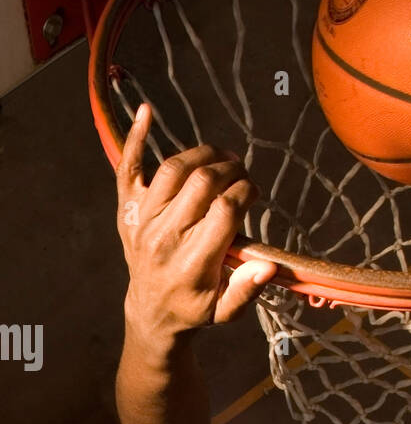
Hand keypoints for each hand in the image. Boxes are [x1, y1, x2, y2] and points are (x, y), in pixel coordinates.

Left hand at [116, 104, 276, 334]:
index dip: (246, 193)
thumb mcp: (226, 311)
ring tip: (222, 158)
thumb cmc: (196, 308)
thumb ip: (247, 289)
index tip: (254, 192)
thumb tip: (270, 267)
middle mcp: (165, 237)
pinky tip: (145, 111)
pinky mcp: (128, 209)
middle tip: (242, 172)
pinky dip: (136, 138)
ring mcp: (143, 220)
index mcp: (193, 262)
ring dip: (203, 155)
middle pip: (202, 183)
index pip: (225, 211)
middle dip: (230, 170)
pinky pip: (128, 167)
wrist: (152, 312)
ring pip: (174, 169)